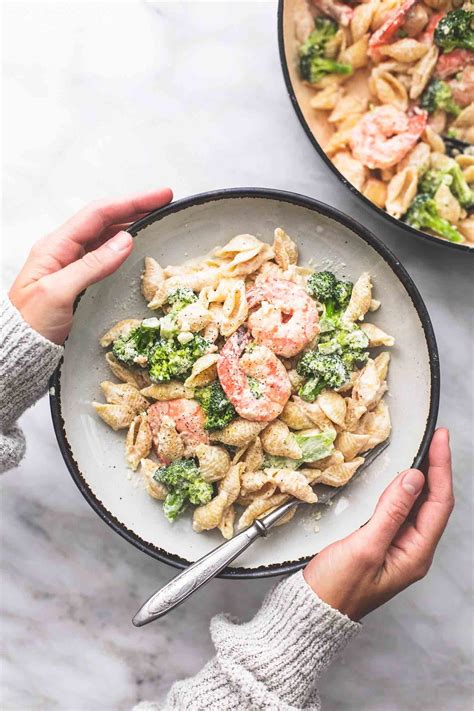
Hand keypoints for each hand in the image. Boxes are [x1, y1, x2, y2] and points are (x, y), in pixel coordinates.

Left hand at [8, 188, 172, 343]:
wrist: (19, 346)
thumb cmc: (31, 323)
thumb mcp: (59, 293)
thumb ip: (92, 265)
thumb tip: (125, 240)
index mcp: (55, 246)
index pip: (98, 214)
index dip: (131, 202)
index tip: (159, 196)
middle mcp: (62, 249)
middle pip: (103, 218)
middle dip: (134, 206)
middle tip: (163, 201)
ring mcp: (69, 261)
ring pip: (104, 233)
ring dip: (130, 221)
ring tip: (154, 215)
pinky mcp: (76, 277)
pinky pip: (103, 251)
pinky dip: (123, 242)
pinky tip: (135, 242)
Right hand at [304, 428, 453, 620]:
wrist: (312, 611)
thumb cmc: (336, 587)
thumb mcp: (365, 548)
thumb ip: (391, 512)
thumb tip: (414, 479)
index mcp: (415, 554)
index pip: (440, 504)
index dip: (442, 468)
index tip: (440, 440)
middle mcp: (411, 550)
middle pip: (433, 503)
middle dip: (435, 469)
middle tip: (434, 438)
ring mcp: (396, 547)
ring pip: (416, 505)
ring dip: (420, 478)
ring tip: (422, 450)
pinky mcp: (380, 543)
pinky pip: (398, 511)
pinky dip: (400, 490)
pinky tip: (396, 478)